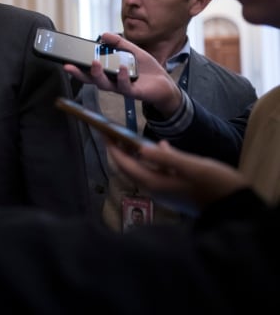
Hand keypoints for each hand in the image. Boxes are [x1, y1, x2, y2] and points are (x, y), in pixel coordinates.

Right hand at [64, 32, 182, 117]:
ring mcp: (121, 88)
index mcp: (109, 72)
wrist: (164, 84)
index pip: (89, 71)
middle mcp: (111, 82)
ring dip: (98, 74)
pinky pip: (124, 86)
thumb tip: (104, 34)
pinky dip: (122, 76)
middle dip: (79, 74)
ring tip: (95, 63)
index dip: (77, 67)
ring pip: (105, 84)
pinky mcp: (133, 92)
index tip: (66, 62)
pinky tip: (122, 68)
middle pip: (91, 80)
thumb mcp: (132, 51)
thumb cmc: (146, 69)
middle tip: (70, 66)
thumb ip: (119, 44)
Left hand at [108, 141, 248, 214]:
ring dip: (137, 155)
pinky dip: (156, 160)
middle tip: (113, 134)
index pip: (126, 166)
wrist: (236, 208)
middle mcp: (156, 189)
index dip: (114, 150)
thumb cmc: (216, 185)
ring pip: (144, 170)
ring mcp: (165, 191)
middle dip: (120, 152)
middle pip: (130, 169)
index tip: (105, 134)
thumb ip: (166, 157)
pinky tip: (163, 147)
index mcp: (156, 184)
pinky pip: (158, 172)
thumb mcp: (192, 167)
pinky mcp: (175, 190)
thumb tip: (140, 148)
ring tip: (131, 138)